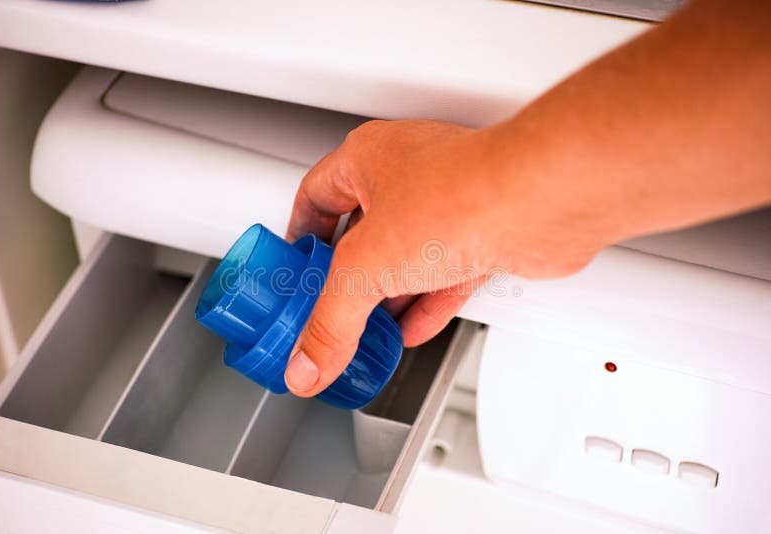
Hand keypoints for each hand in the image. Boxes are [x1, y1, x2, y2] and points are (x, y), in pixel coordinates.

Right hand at [283, 119, 609, 396]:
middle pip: (361, 232)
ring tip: (364, 330)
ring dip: (385, 297)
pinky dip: (423, 304)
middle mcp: (408, 175)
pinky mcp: (482, 233)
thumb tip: (307, 361)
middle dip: (344, 277)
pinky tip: (410, 329)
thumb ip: (331, 321)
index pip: (314, 195)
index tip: (290, 270)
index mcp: (368, 159)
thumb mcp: (368, 266)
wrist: (544, 202)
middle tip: (326, 309)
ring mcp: (448, 204)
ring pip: (404, 256)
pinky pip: (442, 275)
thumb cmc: (464, 194)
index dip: (298, 235)